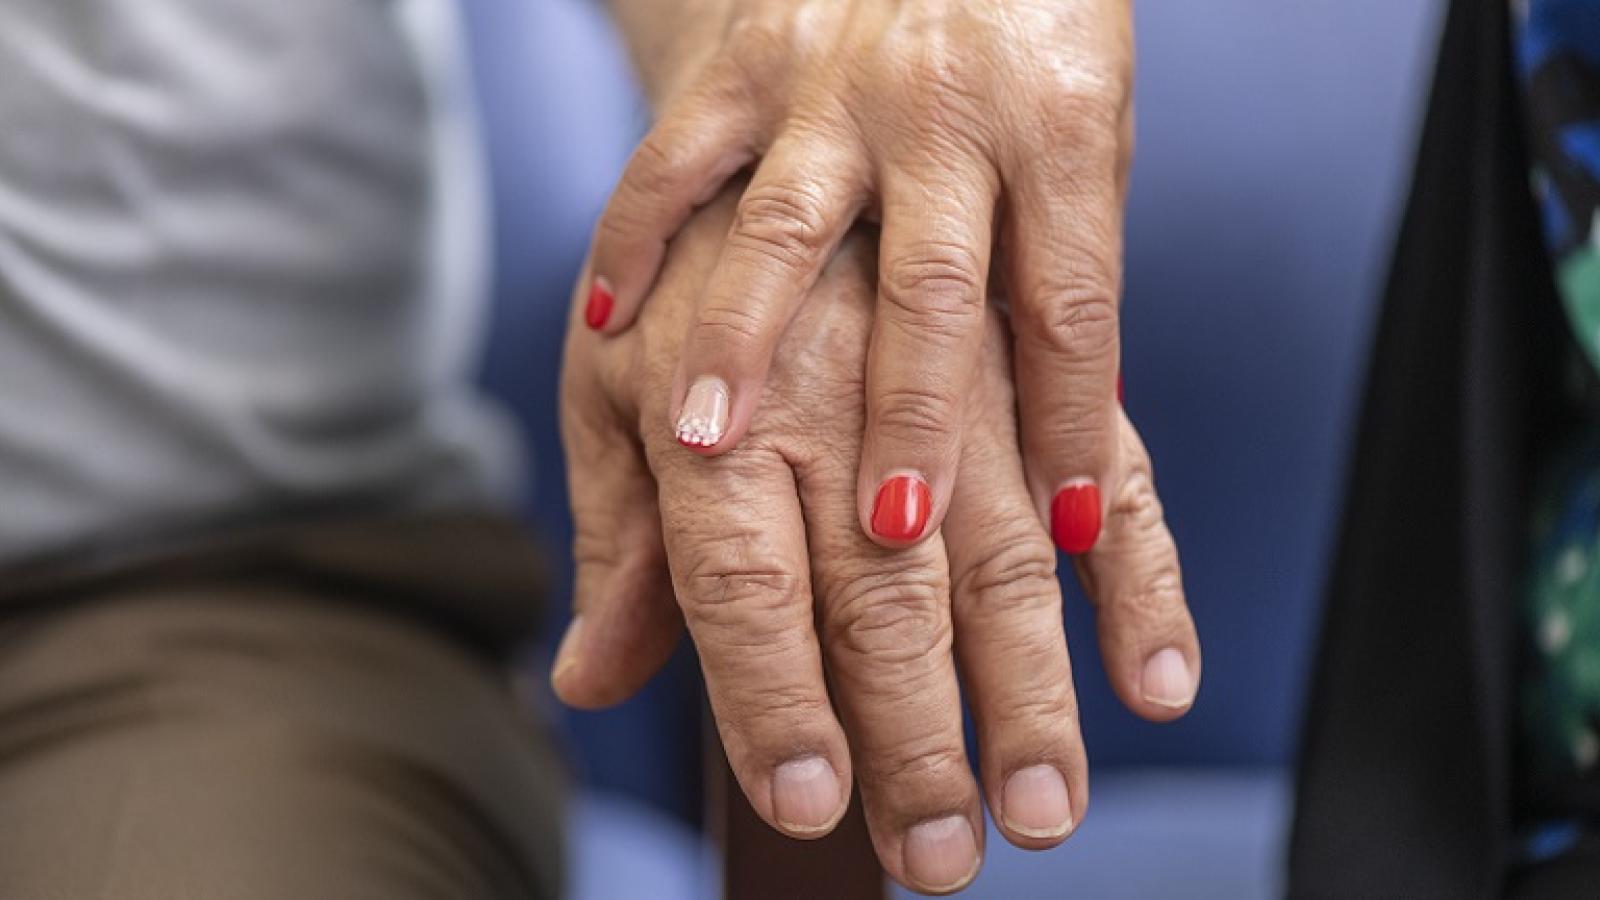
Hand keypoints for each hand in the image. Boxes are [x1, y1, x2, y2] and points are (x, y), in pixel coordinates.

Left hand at [556, 187, 1196, 893]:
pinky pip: (1105, 477)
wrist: (795, 101)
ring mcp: (956, 384)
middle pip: (882, 598)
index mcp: (724, 417)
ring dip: (1033, 693)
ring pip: (1002, 559)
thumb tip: (590, 680)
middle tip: (952, 852)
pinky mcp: (1034, 368)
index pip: (743, 593)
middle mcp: (846, 406)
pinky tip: (1158, 679)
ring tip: (1049, 805)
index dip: (774, 706)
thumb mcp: (613, 387)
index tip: (811, 806)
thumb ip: (623, 540)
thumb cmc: (686, 278)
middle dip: (919, 736)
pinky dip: (1143, 582)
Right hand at [588, 0, 1132, 556]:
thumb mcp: (1089, 124)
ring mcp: (835, 86)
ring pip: (784, 229)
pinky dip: (636, 237)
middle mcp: (943, 109)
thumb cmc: (1033, 27)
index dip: (1074, 419)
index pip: (1071, 302)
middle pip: (930, 287)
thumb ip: (1064, 260)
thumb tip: (1072, 425)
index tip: (1069, 527)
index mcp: (1058, 126)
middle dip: (915, 415)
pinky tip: (609, 321)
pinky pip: (677, 158)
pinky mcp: (747, 63)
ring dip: (744, 342)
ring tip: (707, 442)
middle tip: (894, 526)